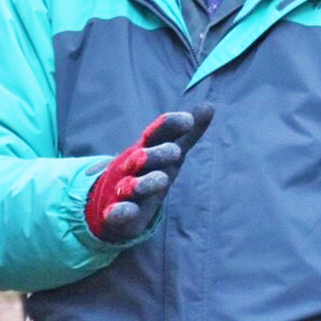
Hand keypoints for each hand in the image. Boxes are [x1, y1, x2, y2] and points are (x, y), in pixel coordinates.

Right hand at [86, 104, 214, 242]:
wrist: (110, 200)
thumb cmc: (147, 171)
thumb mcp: (168, 153)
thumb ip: (187, 134)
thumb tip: (210, 106)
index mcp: (146, 150)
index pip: (156, 133)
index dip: (170, 125)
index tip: (188, 121)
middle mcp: (132, 167)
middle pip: (142, 158)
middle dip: (157, 154)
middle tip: (175, 152)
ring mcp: (122, 189)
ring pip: (132, 185)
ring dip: (144, 182)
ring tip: (162, 179)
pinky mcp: (115, 214)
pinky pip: (115, 213)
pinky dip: (120, 212)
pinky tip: (127, 210)